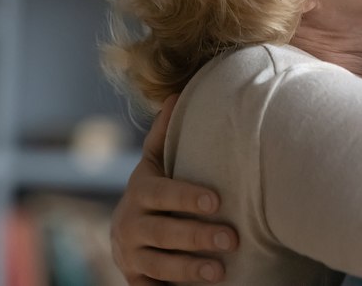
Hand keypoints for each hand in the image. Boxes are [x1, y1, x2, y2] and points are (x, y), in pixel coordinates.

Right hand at [111, 94, 238, 284]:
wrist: (128, 231)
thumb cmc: (156, 189)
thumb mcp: (155, 162)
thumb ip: (163, 134)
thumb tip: (174, 94)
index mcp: (140, 191)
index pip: (163, 193)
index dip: (188, 197)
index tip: (217, 201)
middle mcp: (129, 223)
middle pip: (164, 232)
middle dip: (198, 236)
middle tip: (233, 239)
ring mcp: (130, 255)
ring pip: (159, 264)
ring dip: (190, 269)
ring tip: (221, 271)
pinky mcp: (136, 279)